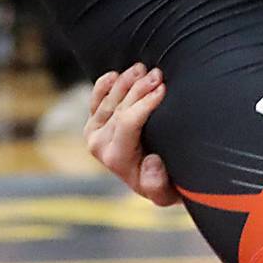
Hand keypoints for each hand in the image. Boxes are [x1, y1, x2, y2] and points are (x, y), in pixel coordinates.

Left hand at [84, 64, 176, 202]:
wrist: (158, 182)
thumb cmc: (167, 185)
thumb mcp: (167, 193)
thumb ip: (158, 187)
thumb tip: (152, 163)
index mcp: (116, 159)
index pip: (127, 123)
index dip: (145, 103)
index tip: (163, 89)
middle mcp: (100, 145)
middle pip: (119, 107)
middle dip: (140, 88)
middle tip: (159, 74)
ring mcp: (95, 133)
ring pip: (108, 99)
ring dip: (126, 81)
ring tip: (144, 69)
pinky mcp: (95, 124)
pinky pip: (95, 99)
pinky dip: (104, 85)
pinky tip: (116, 74)